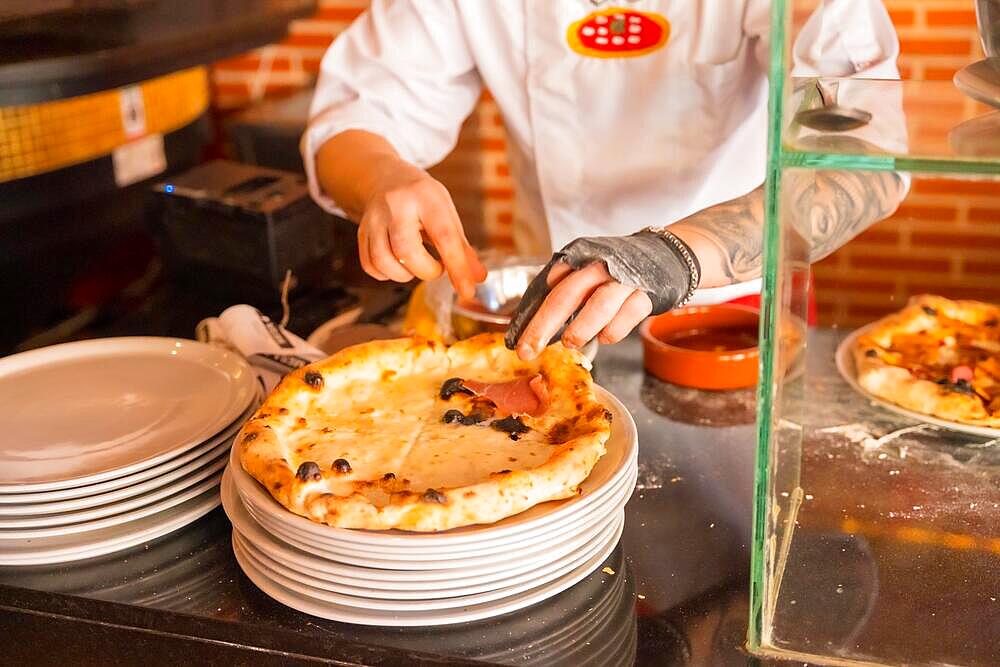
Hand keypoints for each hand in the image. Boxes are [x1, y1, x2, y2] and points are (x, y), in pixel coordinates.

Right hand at [358, 160, 485, 299]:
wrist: (385, 179)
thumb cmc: (422, 199)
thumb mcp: (447, 213)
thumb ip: (462, 247)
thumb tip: (478, 278)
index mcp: (425, 197)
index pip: (444, 236)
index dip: (457, 267)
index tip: (467, 290)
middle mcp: (396, 205)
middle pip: (406, 250)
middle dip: (427, 271)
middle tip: (437, 268)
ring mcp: (374, 218)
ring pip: (383, 261)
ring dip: (405, 275)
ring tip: (417, 265)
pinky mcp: (361, 232)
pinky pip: (370, 265)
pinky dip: (387, 274)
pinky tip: (399, 265)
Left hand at [505, 231, 700, 359]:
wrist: (666, 254)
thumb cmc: (616, 270)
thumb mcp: (586, 270)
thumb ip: (562, 291)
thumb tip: (531, 326)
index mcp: (578, 256)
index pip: (545, 286)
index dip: (529, 314)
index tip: (515, 339)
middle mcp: (599, 264)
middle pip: (565, 295)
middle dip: (542, 326)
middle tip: (526, 351)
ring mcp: (624, 279)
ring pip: (599, 304)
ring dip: (580, 328)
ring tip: (569, 343)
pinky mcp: (647, 294)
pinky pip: (627, 316)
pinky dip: (613, 331)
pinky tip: (604, 337)